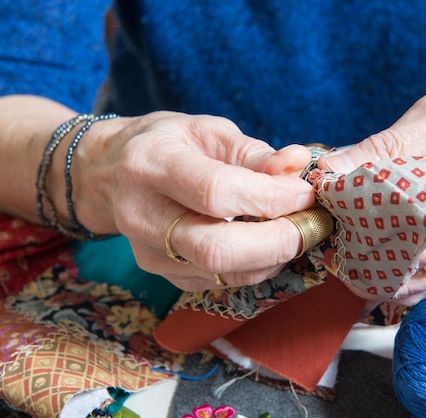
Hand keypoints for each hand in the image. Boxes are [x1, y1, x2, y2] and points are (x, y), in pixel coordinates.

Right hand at [73, 111, 314, 290]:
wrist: (112, 173)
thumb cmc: (168, 144)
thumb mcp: (208, 131)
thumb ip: (255, 153)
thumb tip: (298, 166)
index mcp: (151, 164)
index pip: (215, 192)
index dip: (269, 197)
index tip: (304, 192)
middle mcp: (141, 214)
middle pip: (217, 248)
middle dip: (279, 241)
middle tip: (313, 223)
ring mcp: (148, 252)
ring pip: (222, 273)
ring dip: (274, 257)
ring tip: (298, 231)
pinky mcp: (163, 274)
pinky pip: (220, 282)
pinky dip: (257, 267)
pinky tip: (271, 245)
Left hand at [318, 61, 425, 305]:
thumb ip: (383, 148)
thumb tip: (328, 172)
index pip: (412, 226)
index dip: (365, 227)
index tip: (332, 221)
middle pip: (412, 259)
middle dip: (364, 252)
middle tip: (327, 238)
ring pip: (418, 276)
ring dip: (380, 264)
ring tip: (344, 245)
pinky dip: (401, 266)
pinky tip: (376, 249)